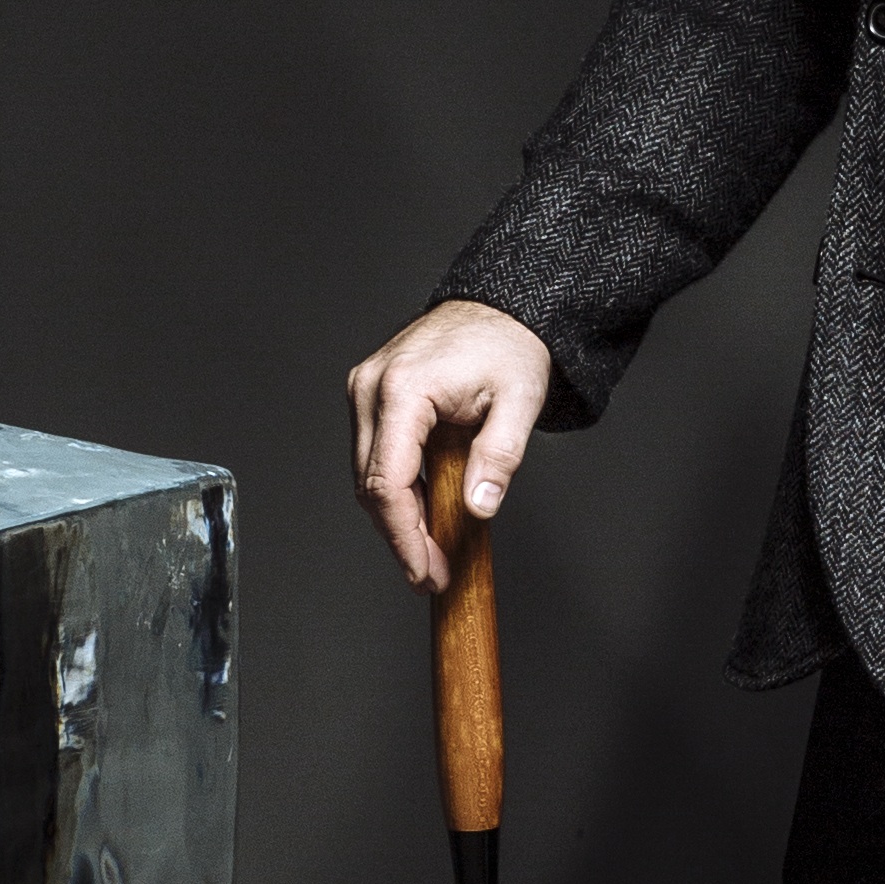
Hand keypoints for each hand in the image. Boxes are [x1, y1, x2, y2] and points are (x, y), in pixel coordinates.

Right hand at [347, 301, 554, 589]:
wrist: (499, 307)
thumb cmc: (510, 347)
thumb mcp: (520, 402)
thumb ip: (499, 455)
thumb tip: (479, 507)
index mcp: (403, 389)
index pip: (388, 483)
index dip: (405, 537)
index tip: (427, 573)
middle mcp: (370, 388)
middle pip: (370, 485)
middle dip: (401, 538)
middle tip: (433, 575)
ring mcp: (364, 390)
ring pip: (367, 475)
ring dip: (397, 518)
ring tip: (434, 552)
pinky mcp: (369, 395)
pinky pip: (374, 455)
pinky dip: (396, 489)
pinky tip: (425, 513)